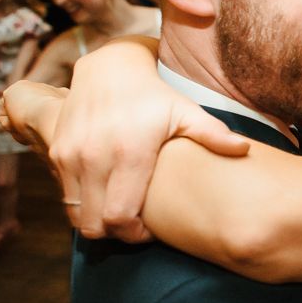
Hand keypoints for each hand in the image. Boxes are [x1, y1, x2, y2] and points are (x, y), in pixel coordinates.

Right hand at [13, 38, 248, 242]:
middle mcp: (95, 156)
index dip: (135, 235)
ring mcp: (71, 155)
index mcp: (130, 152)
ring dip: (97, 221)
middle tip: (136, 225)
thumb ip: (213, 134)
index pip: (121, 218)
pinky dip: (82, 204)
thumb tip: (244, 149)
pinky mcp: (56, 151)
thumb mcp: (185, 111)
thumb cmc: (155, 95)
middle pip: (96, 225)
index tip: (150, 230)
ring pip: (77, 215)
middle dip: (116, 234)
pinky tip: (104, 193)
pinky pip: (66, 197)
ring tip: (121, 210)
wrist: (110, 68)